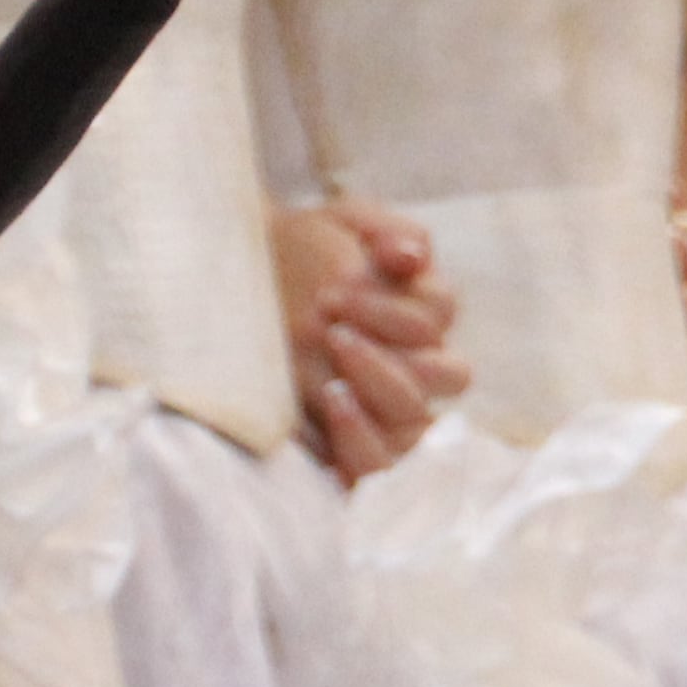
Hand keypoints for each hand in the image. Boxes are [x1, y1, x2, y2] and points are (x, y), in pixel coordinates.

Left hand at [273, 200, 467, 481]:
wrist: (238, 276)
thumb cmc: (297, 248)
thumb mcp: (343, 221)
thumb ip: (389, 230)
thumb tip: (409, 258)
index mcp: (422, 310)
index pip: (442, 318)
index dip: (396, 310)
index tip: (333, 292)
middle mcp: (415, 361)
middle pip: (448, 375)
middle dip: (391, 354)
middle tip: (330, 333)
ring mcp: (384, 407)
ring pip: (417, 426)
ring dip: (379, 397)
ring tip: (329, 384)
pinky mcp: (346, 443)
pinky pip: (374, 465)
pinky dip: (361, 445)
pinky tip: (330, 413)